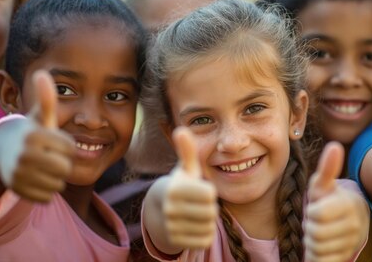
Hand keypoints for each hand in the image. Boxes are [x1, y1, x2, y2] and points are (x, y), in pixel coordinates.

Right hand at [3, 70, 74, 202]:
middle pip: (65, 168)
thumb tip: (42, 73)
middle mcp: (24, 155)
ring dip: (55, 177)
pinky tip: (36, 179)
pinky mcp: (17, 191)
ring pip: (57, 184)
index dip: (67, 146)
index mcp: (34, 135)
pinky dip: (46, 190)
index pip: (71, 148)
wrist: (2, 153)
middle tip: (51, 156)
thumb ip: (46, 98)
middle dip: (62, 163)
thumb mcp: (39, 117)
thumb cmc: (31, 133)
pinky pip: (47, 197)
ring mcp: (18, 175)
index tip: (55, 142)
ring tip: (43, 167)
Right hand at [163, 127, 217, 248]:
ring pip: (208, 226)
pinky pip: (205, 240)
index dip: (209, 192)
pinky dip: (205, 234)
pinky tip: (195, 226)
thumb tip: (182, 129)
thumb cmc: (180, 185)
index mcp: (174, 189)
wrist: (160, 212)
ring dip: (208, 221)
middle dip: (210, 207)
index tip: (200, 190)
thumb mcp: (185, 168)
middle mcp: (170, 209)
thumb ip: (187, 150)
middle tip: (200, 204)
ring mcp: (171, 227)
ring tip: (197, 213)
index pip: (210, 194)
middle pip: (211, 212)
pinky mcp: (176, 241)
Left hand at [305, 143, 367, 261]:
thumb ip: (327, 168)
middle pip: (315, 233)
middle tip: (316, 222)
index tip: (317, 208)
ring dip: (312, 241)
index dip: (311, 212)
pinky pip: (323, 261)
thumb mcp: (324, 184)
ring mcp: (353, 243)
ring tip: (319, 232)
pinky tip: (321, 245)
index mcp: (349, 204)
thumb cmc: (329, 199)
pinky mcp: (347, 257)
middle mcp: (356, 225)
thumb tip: (335, 146)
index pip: (317, 214)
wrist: (350, 222)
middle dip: (310, 228)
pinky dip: (316, 255)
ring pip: (318, 248)